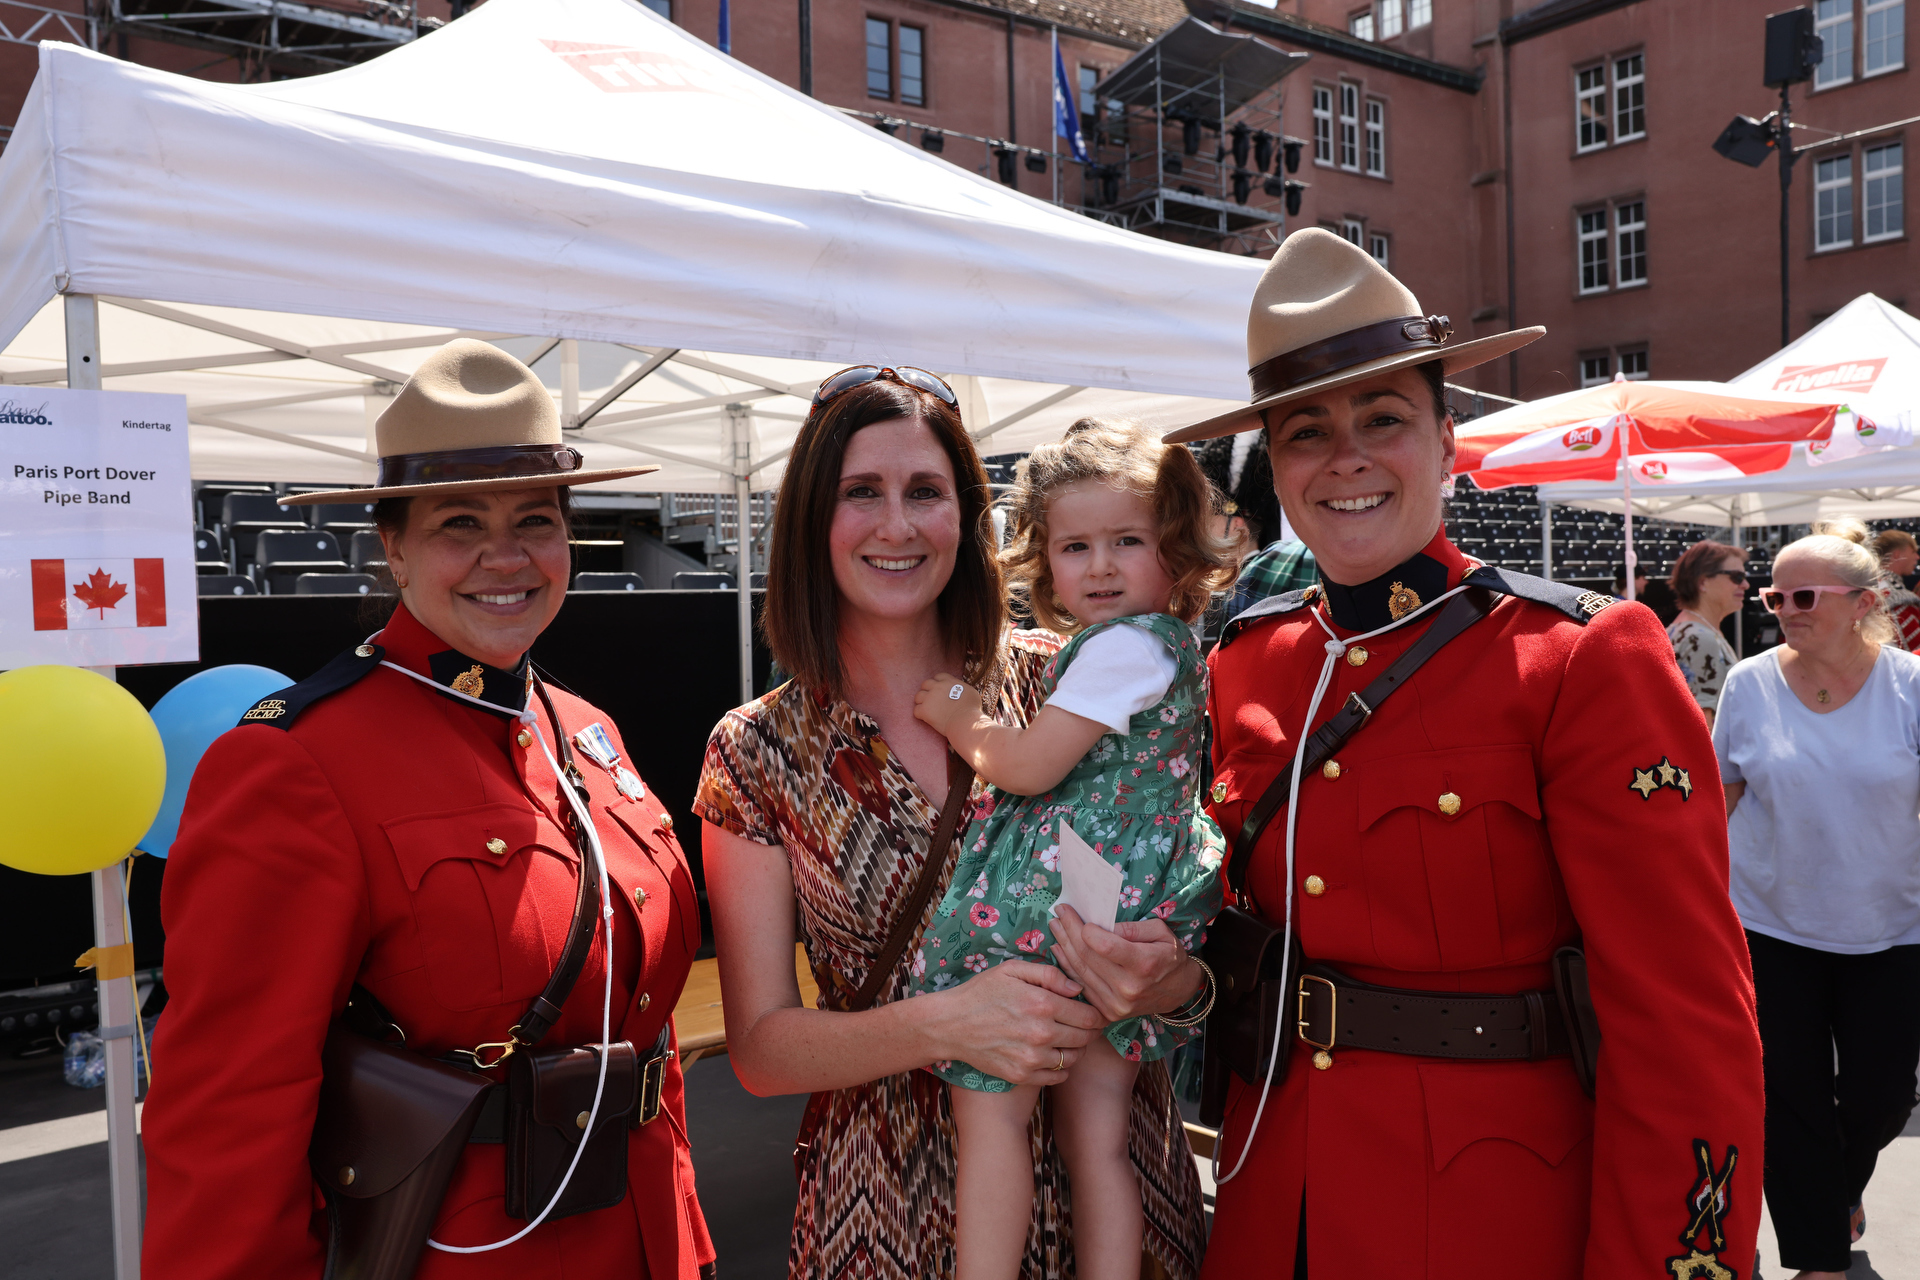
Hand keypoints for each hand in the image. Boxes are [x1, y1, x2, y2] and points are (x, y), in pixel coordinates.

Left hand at [914, 672, 981, 737]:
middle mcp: (937, 687)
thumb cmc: (971, 709)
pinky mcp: (924, 710)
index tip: (940, 691)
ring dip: (921, 702)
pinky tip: (926, 718)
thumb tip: (959, 690)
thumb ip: (961, 688)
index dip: (938, 683)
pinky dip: (920, 714)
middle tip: (931, 700)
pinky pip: (916, 710)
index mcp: (948, 681)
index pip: (938, 676)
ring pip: (918, 696)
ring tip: (927, 709)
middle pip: (925, 684)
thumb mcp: (971, 692)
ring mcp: (929, 698)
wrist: (965, 722)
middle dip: (927, 691)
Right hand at [923, 960, 1104, 1084]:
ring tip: (1068, 1040)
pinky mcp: (1022, 1076)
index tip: (1093, 1013)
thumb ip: (1048, 974)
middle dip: (1089, 1031)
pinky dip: (1061, 1069)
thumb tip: (1077, 988)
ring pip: (1073, 1059)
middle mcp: (1041, 1033)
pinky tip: (1053, 1056)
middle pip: (1085, 1038)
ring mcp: (1032, 1058)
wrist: (951, 1024)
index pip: (1089, 1016)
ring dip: (1077, 1050)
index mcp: (1042, 1003)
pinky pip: (1057, 1078)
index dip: (1096, 1014)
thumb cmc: (982, 992)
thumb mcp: (1012, 970)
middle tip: (1084, 1026)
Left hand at [1049, 906, 1200, 1023]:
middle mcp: (1128, 988)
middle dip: (1069, 931)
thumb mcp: (1160, 932)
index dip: (1086, 930)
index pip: (1105, 946)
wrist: (1178, 993)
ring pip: (1080, 971)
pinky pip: (1081, 986)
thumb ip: (1131, 928)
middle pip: (1087, 956)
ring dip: (1063, 946)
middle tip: (1060, 912)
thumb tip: (1102, 925)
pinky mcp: (1108, 1012)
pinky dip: (1067, 966)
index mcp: (1144, 964)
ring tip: (1055, 926)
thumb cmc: (1169, 956)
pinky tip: (1059, 949)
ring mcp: (1116, 1004)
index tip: (1076, 914)